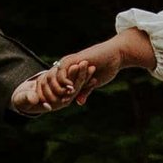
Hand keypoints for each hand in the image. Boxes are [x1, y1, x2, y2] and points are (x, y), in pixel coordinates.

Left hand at [14, 29, 152, 113]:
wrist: (115, 55)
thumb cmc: (106, 67)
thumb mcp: (92, 83)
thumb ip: (84, 90)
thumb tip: (79, 102)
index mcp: (68, 72)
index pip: (52, 85)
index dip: (50, 96)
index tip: (52, 107)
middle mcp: (65, 67)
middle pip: (47, 82)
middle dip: (49, 96)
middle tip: (54, 105)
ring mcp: (68, 63)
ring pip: (52, 79)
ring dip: (57, 91)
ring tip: (63, 99)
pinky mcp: (73, 60)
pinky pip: (62, 74)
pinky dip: (64, 83)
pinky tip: (70, 90)